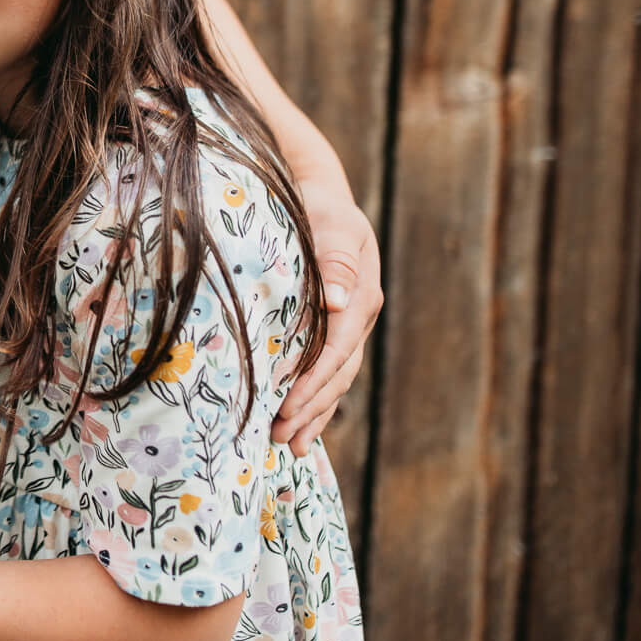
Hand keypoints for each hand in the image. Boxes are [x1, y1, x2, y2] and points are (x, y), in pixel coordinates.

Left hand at [274, 179, 381, 454]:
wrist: (321, 196)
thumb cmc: (320, 207)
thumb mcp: (332, 224)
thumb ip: (334, 259)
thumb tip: (334, 300)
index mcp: (360, 296)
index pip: (337, 349)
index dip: (313, 381)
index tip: (287, 406)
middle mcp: (358, 316)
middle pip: (338, 373)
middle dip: (311, 408)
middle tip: (279, 437)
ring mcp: (348, 326)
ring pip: (335, 379)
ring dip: (313, 413)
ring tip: (287, 444)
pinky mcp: (334, 329)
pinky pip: (328, 372)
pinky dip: (315, 401)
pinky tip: (299, 428)